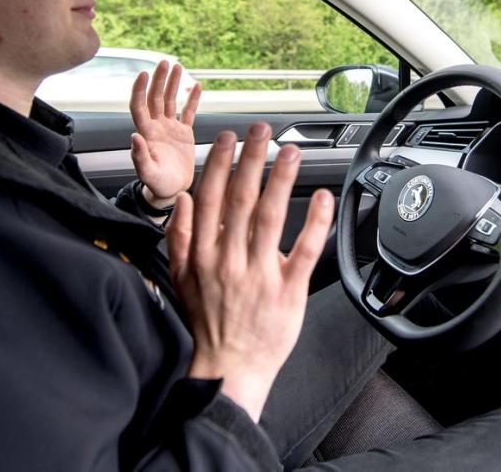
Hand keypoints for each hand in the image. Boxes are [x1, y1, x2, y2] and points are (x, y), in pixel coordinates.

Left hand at [129, 61, 202, 204]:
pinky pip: (188, 112)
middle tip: (165, 62)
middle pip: (155, 98)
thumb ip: (140, 157)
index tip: (144, 74)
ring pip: (170, 100)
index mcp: (146, 134)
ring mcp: (170, 128)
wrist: (173, 192)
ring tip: (177, 66)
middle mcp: (156, 127)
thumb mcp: (148, 174)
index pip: (140, 106)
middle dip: (159, 80)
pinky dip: (192, 99)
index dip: (140, 90)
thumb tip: (133, 136)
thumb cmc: (158, 186)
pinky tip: (197, 86)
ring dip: (173, 83)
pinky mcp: (184, 133)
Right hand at [165, 122, 333, 421]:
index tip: (228, 139)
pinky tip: (320, 198)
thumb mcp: (180, 278)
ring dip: (281, 180)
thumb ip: (180, 237)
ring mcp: (260, 275)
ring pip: (270, 217)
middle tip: (262, 132)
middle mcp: (229, 260)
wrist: (230, 367)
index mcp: (203, 254)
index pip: (211, 198)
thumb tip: (185, 200)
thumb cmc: (208, 323)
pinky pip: (303, 251)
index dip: (219, 164)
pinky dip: (313, 222)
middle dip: (251, 159)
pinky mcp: (288, 291)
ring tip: (290, 152)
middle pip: (241, 199)